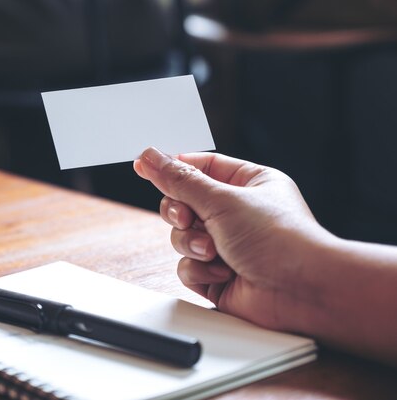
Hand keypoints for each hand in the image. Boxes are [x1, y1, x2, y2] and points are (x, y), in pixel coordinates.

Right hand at [134, 147, 330, 329]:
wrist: (302, 292)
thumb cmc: (280, 240)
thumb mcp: (222, 200)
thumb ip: (179, 180)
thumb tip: (149, 157)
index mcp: (248, 183)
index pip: (200, 167)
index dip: (174, 168)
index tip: (146, 166)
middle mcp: (237, 213)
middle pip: (183, 202)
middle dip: (181, 213)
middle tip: (189, 217)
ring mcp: (227, 245)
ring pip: (181, 236)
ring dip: (192, 244)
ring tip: (214, 251)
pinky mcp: (218, 275)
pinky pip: (188, 267)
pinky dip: (200, 270)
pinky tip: (223, 273)